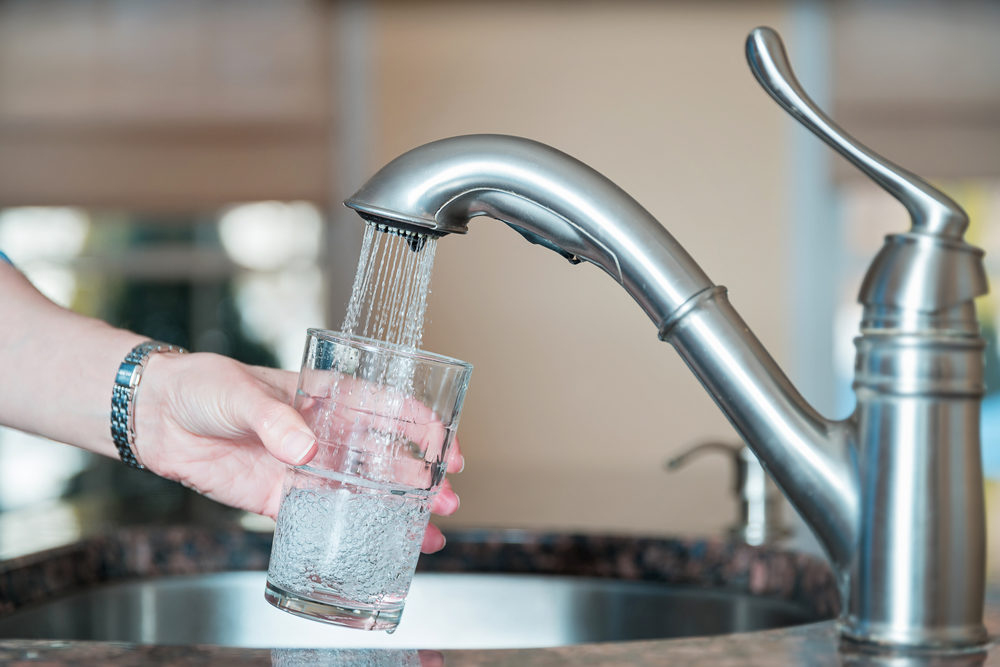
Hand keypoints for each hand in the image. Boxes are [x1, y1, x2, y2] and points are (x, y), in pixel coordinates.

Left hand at [133, 352, 461, 552]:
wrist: (158, 416)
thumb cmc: (205, 385)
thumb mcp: (241, 391)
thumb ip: (274, 419)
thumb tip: (304, 448)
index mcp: (327, 394)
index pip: (389, 408)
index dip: (424, 428)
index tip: (446, 449)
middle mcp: (326, 432)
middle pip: (386, 456)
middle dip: (422, 479)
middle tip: (447, 500)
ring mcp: (308, 466)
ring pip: (364, 492)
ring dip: (398, 511)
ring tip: (429, 533)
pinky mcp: (283, 496)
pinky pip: (325, 517)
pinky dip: (354, 532)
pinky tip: (381, 545)